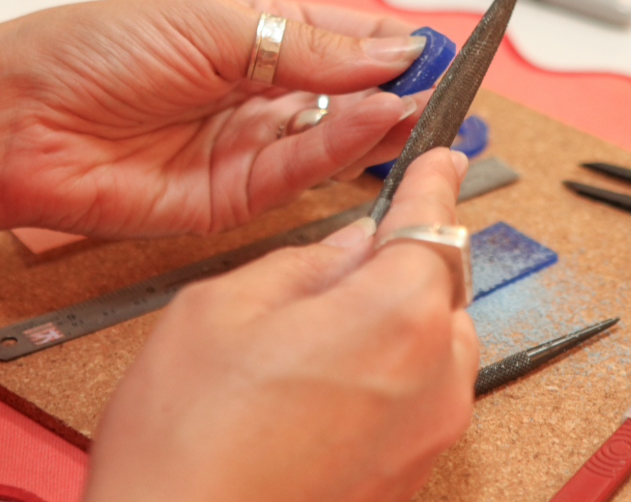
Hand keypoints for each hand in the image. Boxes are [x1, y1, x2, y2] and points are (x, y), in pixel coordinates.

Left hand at [0, 0, 430, 242]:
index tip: (443, 47)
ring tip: (426, 105)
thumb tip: (389, 48)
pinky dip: (340, 147)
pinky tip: (373, 121)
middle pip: (348, 95)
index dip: (393, 44)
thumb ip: (306, 48)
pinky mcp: (232, 200)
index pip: (342, 39)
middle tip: (454, 89)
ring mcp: (244, 148)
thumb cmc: (89, 52)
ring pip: (333, 138)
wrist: (14, 122)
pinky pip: (299, 172)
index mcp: (247, 36)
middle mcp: (253, 94)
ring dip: (380, 121)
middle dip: (401, 91)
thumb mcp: (209, 28)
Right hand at [86, 148, 478, 501]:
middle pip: (441, 288)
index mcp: (397, 316)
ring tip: (308, 340)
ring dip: (390, 324)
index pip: (434, 223)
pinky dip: (383, 376)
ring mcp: (429, 435)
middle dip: (400, 264)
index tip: (440, 160)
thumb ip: (302, 262)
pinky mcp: (411, 475)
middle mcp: (435, 378)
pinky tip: (315, 388)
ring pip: (431, 346)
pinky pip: (416, 398)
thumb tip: (349, 245)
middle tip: (337, 263)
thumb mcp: (222, 309)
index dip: (433, 182)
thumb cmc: (189, 444)